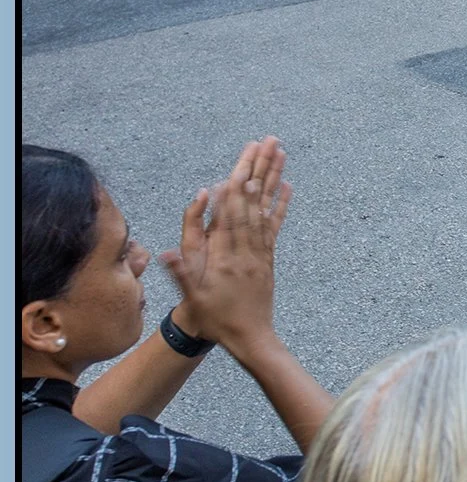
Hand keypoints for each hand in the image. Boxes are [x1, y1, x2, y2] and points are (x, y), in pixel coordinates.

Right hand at [160, 137, 291, 352]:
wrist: (248, 338)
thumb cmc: (214, 319)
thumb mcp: (191, 298)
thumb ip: (181, 272)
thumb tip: (164, 252)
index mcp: (225, 258)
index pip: (230, 219)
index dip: (235, 193)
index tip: (241, 168)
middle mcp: (246, 250)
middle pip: (251, 204)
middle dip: (258, 171)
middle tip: (267, 143)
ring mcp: (260, 252)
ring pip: (266, 209)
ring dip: (273, 178)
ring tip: (279, 152)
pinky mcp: (268, 257)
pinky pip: (274, 226)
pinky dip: (280, 205)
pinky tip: (287, 185)